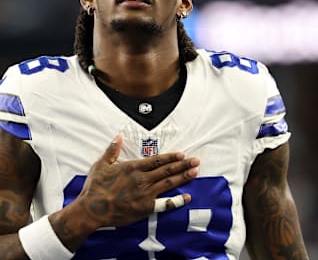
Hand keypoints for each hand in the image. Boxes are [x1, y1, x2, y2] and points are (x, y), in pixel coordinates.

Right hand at [77, 135, 198, 228]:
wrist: (92, 210)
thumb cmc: (95, 187)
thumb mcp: (101, 164)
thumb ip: (112, 150)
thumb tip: (118, 136)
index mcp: (133, 167)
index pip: (158, 160)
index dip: (171, 157)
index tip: (182, 154)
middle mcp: (142, 179)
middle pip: (167, 170)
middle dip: (183, 165)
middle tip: (196, 161)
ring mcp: (145, 194)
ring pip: (169, 183)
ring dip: (183, 177)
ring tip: (195, 172)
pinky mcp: (145, 208)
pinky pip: (164, 204)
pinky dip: (177, 201)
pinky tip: (187, 197)